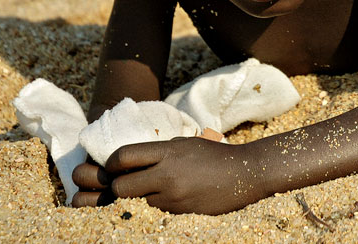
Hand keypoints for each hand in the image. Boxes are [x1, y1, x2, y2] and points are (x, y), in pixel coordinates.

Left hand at [72, 138, 260, 214]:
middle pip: (121, 186)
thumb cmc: (215, 155)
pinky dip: (158, 205)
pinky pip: (156, 211)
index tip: (113, 165)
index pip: (123, 156)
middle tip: (124, 183)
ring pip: (138, 202)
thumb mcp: (185, 143)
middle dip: (117, 186)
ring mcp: (173, 197)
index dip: (112, 163)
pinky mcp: (180, 214)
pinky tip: (173, 196)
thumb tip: (131, 160)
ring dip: (140, 197)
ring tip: (157, 188)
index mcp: (168, 151)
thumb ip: (159, 151)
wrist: (245, 174)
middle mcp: (167, 175)